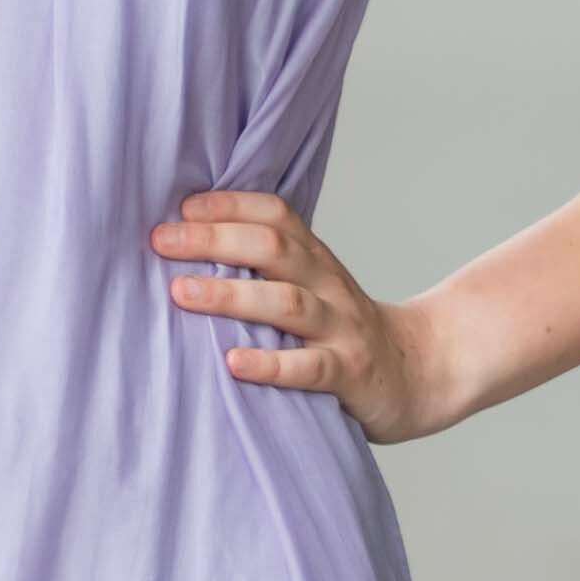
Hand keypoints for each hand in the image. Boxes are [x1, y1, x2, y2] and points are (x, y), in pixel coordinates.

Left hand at [149, 188, 434, 441]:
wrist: (417, 373)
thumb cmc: (342, 330)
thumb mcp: (312, 287)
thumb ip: (266, 268)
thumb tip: (186, 248)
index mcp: (316, 260)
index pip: (276, 214)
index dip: (230, 205)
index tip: (182, 208)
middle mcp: (329, 286)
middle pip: (274, 248)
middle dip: (214, 241)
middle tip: (162, 242)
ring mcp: (341, 329)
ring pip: (287, 303)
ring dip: (231, 295)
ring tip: (183, 293)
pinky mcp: (350, 375)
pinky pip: (309, 368)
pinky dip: (270, 365)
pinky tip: (232, 364)